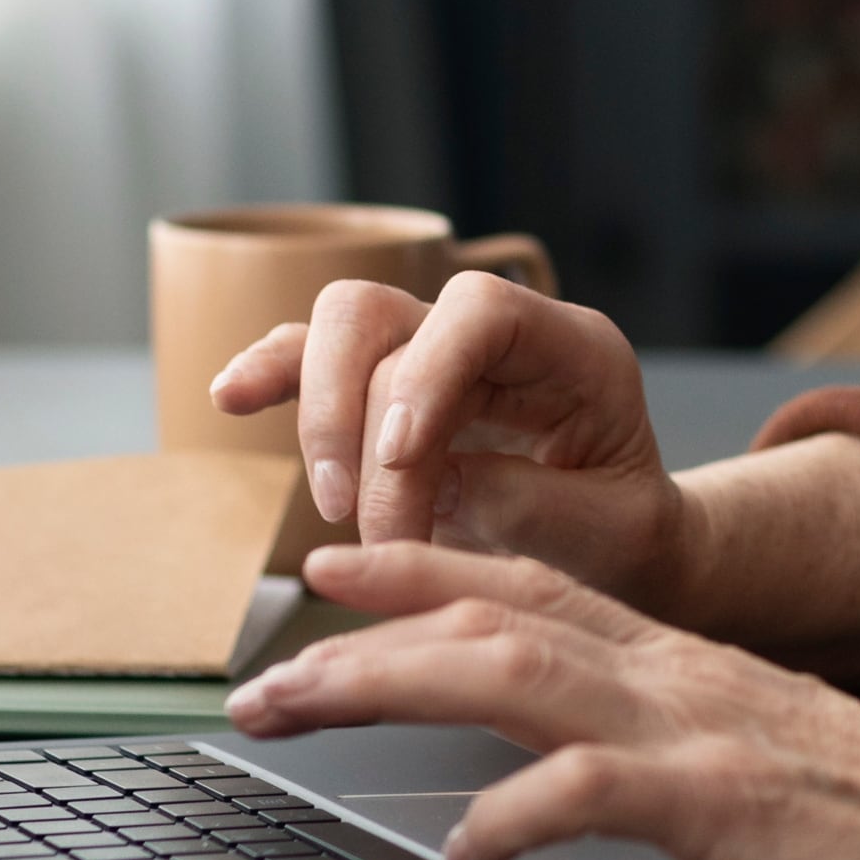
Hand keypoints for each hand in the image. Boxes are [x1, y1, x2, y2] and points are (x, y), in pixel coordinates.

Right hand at [208, 274, 688, 610]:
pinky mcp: (388, 393)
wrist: (623, 549)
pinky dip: (273, 377)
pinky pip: (315, 361)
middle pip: (386, 312)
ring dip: (318, 421)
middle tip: (362, 520)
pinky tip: (231, 397)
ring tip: (336, 511)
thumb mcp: (606, 533)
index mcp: (574, 350)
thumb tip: (430, 476)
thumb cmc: (627, 536)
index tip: (401, 459)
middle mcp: (497, 337)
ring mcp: (436, 356)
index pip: (482, 310)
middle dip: (353, 416)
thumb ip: (524, 501)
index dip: (427, 373)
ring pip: (339, 331)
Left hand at [227, 544, 859, 859]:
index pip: (535, 585)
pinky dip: (521, 811)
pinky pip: (602, 792)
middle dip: (364, 627)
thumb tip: (574, 773)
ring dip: (392, 681)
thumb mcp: (762, 756)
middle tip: (263, 662)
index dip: (426, 566)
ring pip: (518, 673)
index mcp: (688, 661)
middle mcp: (682, 675)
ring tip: (300, 710)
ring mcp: (704, 730)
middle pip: (496, 614)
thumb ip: (671, 742)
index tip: (336, 566)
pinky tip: (465, 843)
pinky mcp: (733, 803)